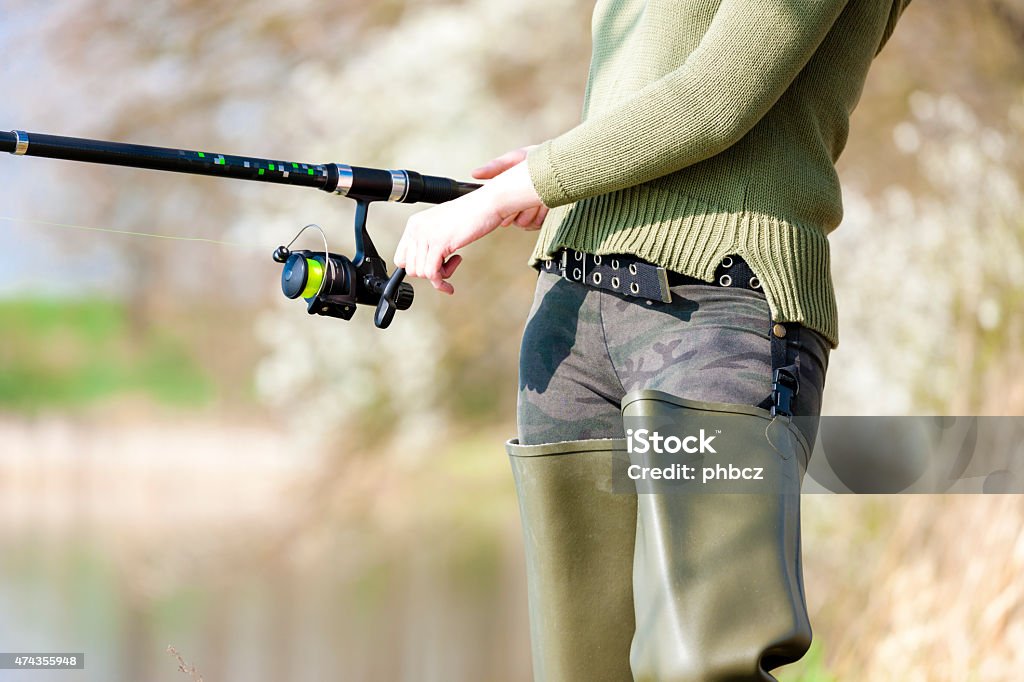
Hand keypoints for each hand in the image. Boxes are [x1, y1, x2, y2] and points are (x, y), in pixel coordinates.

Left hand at [394, 159, 545, 294]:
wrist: (486, 204)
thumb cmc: (471, 213)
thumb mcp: (442, 226)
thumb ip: (430, 240)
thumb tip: (425, 263)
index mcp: (415, 223)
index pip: (401, 258)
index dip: (417, 267)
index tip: (431, 268)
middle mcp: (417, 229)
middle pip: (411, 268)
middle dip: (430, 273)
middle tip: (446, 265)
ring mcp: (426, 235)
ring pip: (422, 273)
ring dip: (440, 275)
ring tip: (453, 262)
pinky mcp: (439, 243)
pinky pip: (433, 274)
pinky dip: (441, 283)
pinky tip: (449, 284)